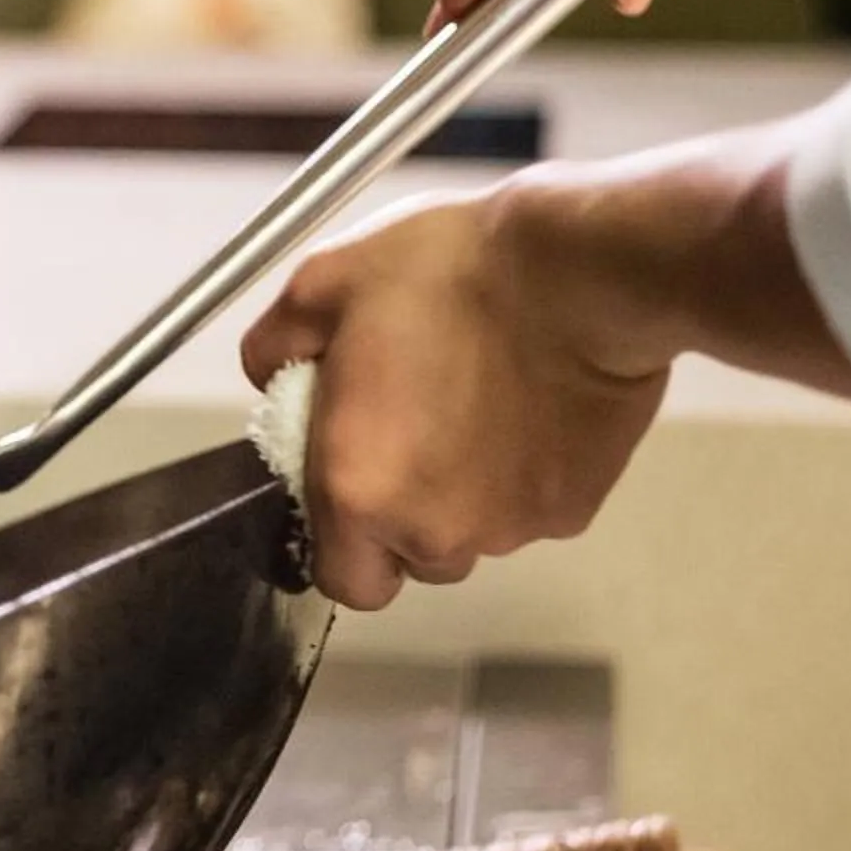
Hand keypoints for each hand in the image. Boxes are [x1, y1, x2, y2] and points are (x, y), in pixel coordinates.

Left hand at [237, 131, 850, 610]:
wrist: (581, 271)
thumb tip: (270, 375)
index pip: (341, 579)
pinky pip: (535, 508)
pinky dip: (528, 474)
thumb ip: (275, 345)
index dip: (343, 543)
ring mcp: (512, 527)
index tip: (350, 486)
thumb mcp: (325, 282)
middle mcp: (434, 530)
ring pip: (478, 534)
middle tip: (415, 432)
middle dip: (408, 514)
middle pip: (414, 558)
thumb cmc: (450, 274)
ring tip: (479, 409)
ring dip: (469, 494)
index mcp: (357, 492)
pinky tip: (532, 407)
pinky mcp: (575, 509)